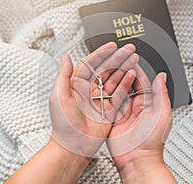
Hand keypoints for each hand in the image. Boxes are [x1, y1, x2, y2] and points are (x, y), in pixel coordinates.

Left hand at [49, 42, 138, 156]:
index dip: (102, 54)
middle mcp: (90, 91)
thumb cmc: (62, 125)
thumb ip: (63, 76)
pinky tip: (132, 76)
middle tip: (129, 50)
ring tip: (134, 59)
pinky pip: (120, 94)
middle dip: (118, 58)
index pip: (91, 64)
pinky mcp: (110, 110)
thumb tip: (66, 57)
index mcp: (77, 85)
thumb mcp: (58, 97)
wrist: (72, 146)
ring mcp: (101, 100)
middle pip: (106, 69)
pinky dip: (126, 84)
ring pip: (115, 79)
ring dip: (124, 69)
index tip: (112, 46)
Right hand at [107, 64, 174, 182]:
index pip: (141, 81)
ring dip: (113, 80)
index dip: (135, 69)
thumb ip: (162, 94)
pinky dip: (105, 94)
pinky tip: (100, 86)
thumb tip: (162, 76)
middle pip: (128, 84)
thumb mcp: (162, 114)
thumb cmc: (152, 141)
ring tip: (107, 69)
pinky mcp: (112, 119)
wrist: (138, 160)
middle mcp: (135, 106)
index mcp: (148, 103)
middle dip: (122, 71)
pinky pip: (108, 104)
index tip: (130, 58)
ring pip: (117, 91)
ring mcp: (123, 112)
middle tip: (117, 60)